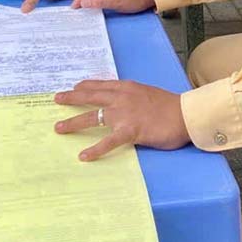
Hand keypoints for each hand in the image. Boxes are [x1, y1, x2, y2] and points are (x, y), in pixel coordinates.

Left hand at [54, 80, 189, 160]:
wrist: (185, 114)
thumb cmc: (170, 106)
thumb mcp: (148, 93)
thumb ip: (134, 96)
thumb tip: (125, 102)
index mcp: (128, 87)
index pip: (101, 85)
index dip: (85, 86)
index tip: (74, 87)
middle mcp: (122, 97)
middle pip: (90, 96)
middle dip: (71, 98)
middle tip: (56, 99)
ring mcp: (124, 113)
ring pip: (93, 117)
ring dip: (74, 122)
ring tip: (59, 128)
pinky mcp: (130, 130)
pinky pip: (108, 141)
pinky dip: (95, 149)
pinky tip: (84, 156)